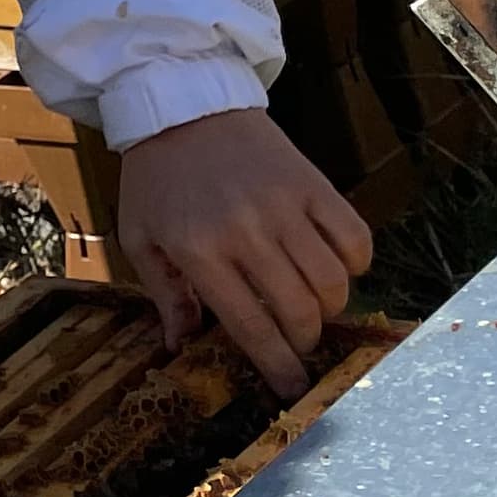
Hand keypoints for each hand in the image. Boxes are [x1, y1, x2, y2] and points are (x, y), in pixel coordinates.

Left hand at [117, 107, 366, 400]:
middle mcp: (246, 232)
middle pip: (299, 310)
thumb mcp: (140, 237)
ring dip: (330, 307)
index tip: (293, 390)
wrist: (182, 106)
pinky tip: (336, 268)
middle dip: (304, 340)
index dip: (276, 364)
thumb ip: (165, 294)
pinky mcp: (314, 183)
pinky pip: (355, 238)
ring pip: (332, 281)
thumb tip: (181, 347)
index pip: (249, 324)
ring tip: (312, 307)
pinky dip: (355, 264)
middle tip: (298, 344)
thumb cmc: (156, 179)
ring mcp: (285, 206)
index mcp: (198, 250)